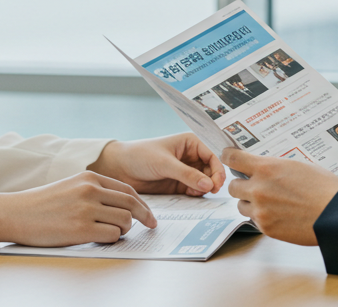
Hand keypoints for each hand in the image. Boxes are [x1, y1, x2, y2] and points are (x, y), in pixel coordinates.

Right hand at [0, 171, 155, 245]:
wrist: (15, 213)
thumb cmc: (42, 204)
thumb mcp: (70, 186)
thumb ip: (95, 191)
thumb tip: (123, 207)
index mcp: (89, 178)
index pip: (127, 191)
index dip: (142, 204)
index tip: (149, 214)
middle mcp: (90, 190)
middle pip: (131, 204)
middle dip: (145, 217)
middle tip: (151, 225)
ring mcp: (86, 209)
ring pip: (125, 221)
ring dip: (124, 230)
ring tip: (114, 233)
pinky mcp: (81, 229)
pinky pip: (112, 235)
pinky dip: (112, 239)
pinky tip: (102, 239)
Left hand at [88, 133, 225, 195]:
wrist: (119, 168)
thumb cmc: (140, 156)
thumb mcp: (165, 164)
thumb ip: (187, 174)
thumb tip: (209, 185)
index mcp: (191, 143)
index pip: (212, 155)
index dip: (218, 169)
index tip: (217, 183)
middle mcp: (190, 156)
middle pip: (211, 170)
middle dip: (213, 180)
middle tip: (211, 191)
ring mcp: (185, 171)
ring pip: (204, 181)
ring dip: (204, 188)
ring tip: (198, 193)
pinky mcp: (178, 184)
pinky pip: (194, 190)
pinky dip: (196, 194)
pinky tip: (191, 195)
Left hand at [224, 149, 337, 246]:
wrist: (335, 214)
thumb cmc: (323, 188)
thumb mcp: (298, 166)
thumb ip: (275, 167)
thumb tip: (264, 168)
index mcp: (266, 168)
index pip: (232, 158)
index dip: (229, 157)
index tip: (229, 157)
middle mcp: (258, 189)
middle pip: (233, 186)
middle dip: (242, 185)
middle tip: (254, 186)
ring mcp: (260, 210)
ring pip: (241, 205)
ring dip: (250, 203)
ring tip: (269, 203)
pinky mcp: (266, 227)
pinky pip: (254, 220)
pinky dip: (262, 217)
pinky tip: (278, 214)